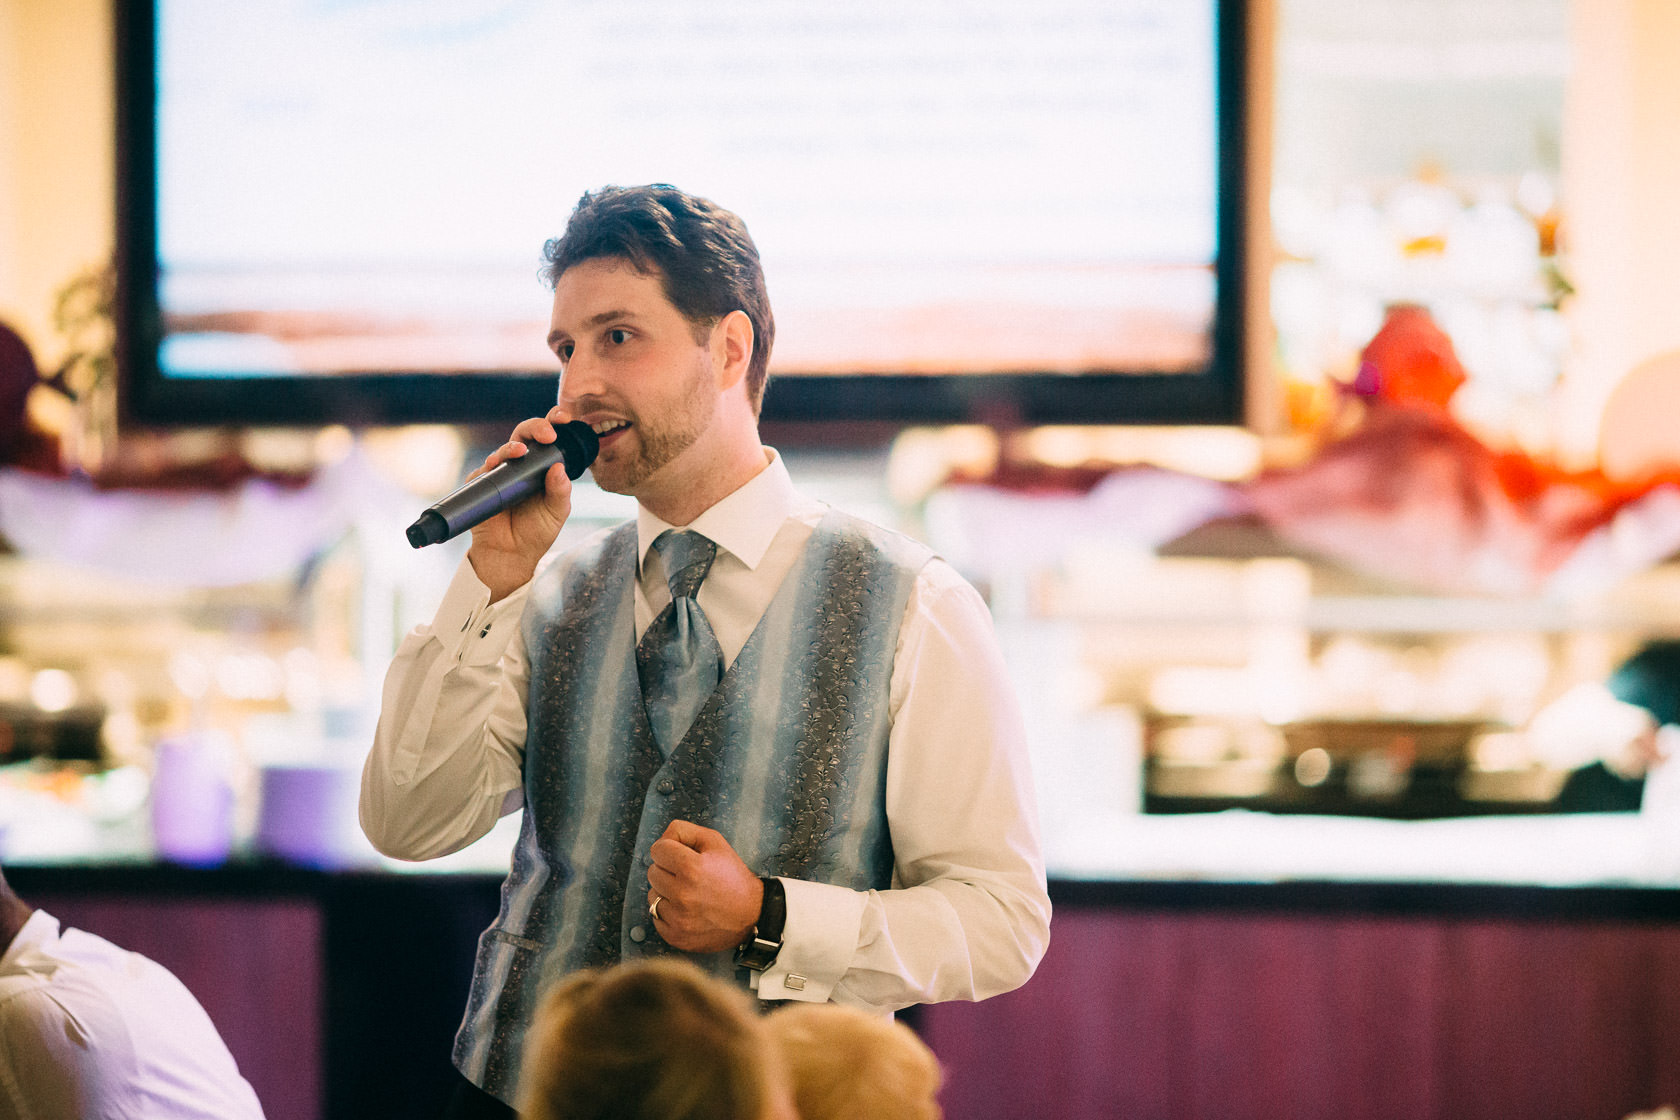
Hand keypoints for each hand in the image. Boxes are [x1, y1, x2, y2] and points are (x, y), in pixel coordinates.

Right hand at [466, 405, 576, 601]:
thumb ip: (560, 491)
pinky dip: (489, 465)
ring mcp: (500, 472)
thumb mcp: (556, 512)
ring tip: (520, 451)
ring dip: (512, 447)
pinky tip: (494, 465)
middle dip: (535, 427)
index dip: (554, 423)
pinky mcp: (481, 483)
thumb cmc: (536, 531)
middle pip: (525, 434)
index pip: (548, 438)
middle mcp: (521, 464)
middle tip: (547, 434)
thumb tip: (558, 468)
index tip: (564, 418)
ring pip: (505, 449)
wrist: (511, 556)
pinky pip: (483, 470)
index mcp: (543, 466)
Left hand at [646, 820, 763, 952]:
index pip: (657, 850)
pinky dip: (667, 912)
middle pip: (652, 872)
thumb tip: (662, 837)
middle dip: (667, 870)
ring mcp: (678, 918)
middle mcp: (682, 894)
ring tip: (688, 893)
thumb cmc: (733, 876)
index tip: (681, 856)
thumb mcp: (716, 842)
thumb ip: (684, 831)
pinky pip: (656, 917)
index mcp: (691, 868)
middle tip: (688, 876)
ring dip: (666, 892)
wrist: (752, 915)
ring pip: (652, 895)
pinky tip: (686, 910)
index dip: (669, 850)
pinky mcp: (675, 936)